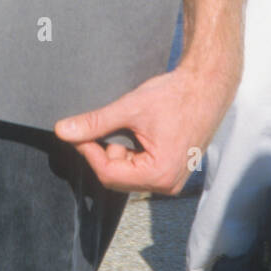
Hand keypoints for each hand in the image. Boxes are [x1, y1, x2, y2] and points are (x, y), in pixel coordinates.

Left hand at [54, 58, 236, 194]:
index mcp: (160, 174)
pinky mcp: (171, 169)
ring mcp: (171, 179)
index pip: (108, 174)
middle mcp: (167, 184)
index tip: (77, 132)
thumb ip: (95, 122)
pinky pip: (139, 168)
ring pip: (126, 173)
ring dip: (117, 151)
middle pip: (116, 177)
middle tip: (96, 126)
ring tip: (123, 124)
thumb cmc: (175, 95)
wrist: (206, 85)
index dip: (88, 152)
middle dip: (103, 152)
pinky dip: (129, 152)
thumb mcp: (130, 108)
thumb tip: (63, 131)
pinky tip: (134, 131)